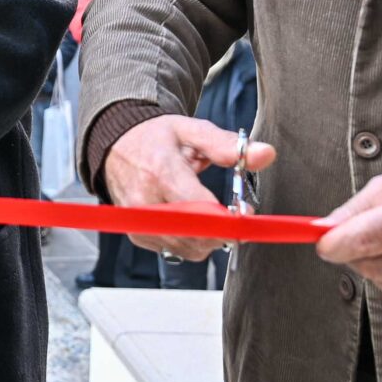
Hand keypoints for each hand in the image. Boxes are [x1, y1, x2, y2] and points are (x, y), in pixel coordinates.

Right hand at [101, 115, 275, 262]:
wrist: (115, 145)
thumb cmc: (155, 138)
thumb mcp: (192, 130)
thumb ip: (228, 146)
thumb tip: (265, 154)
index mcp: (161, 172)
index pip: (200, 210)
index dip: (229, 218)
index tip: (245, 212)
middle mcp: (145, 201)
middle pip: (196, 235)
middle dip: (224, 230)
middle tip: (236, 215)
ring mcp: (139, 221)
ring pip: (188, 248)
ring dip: (209, 238)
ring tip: (213, 216)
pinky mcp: (138, 234)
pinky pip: (175, 250)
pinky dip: (191, 242)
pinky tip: (192, 221)